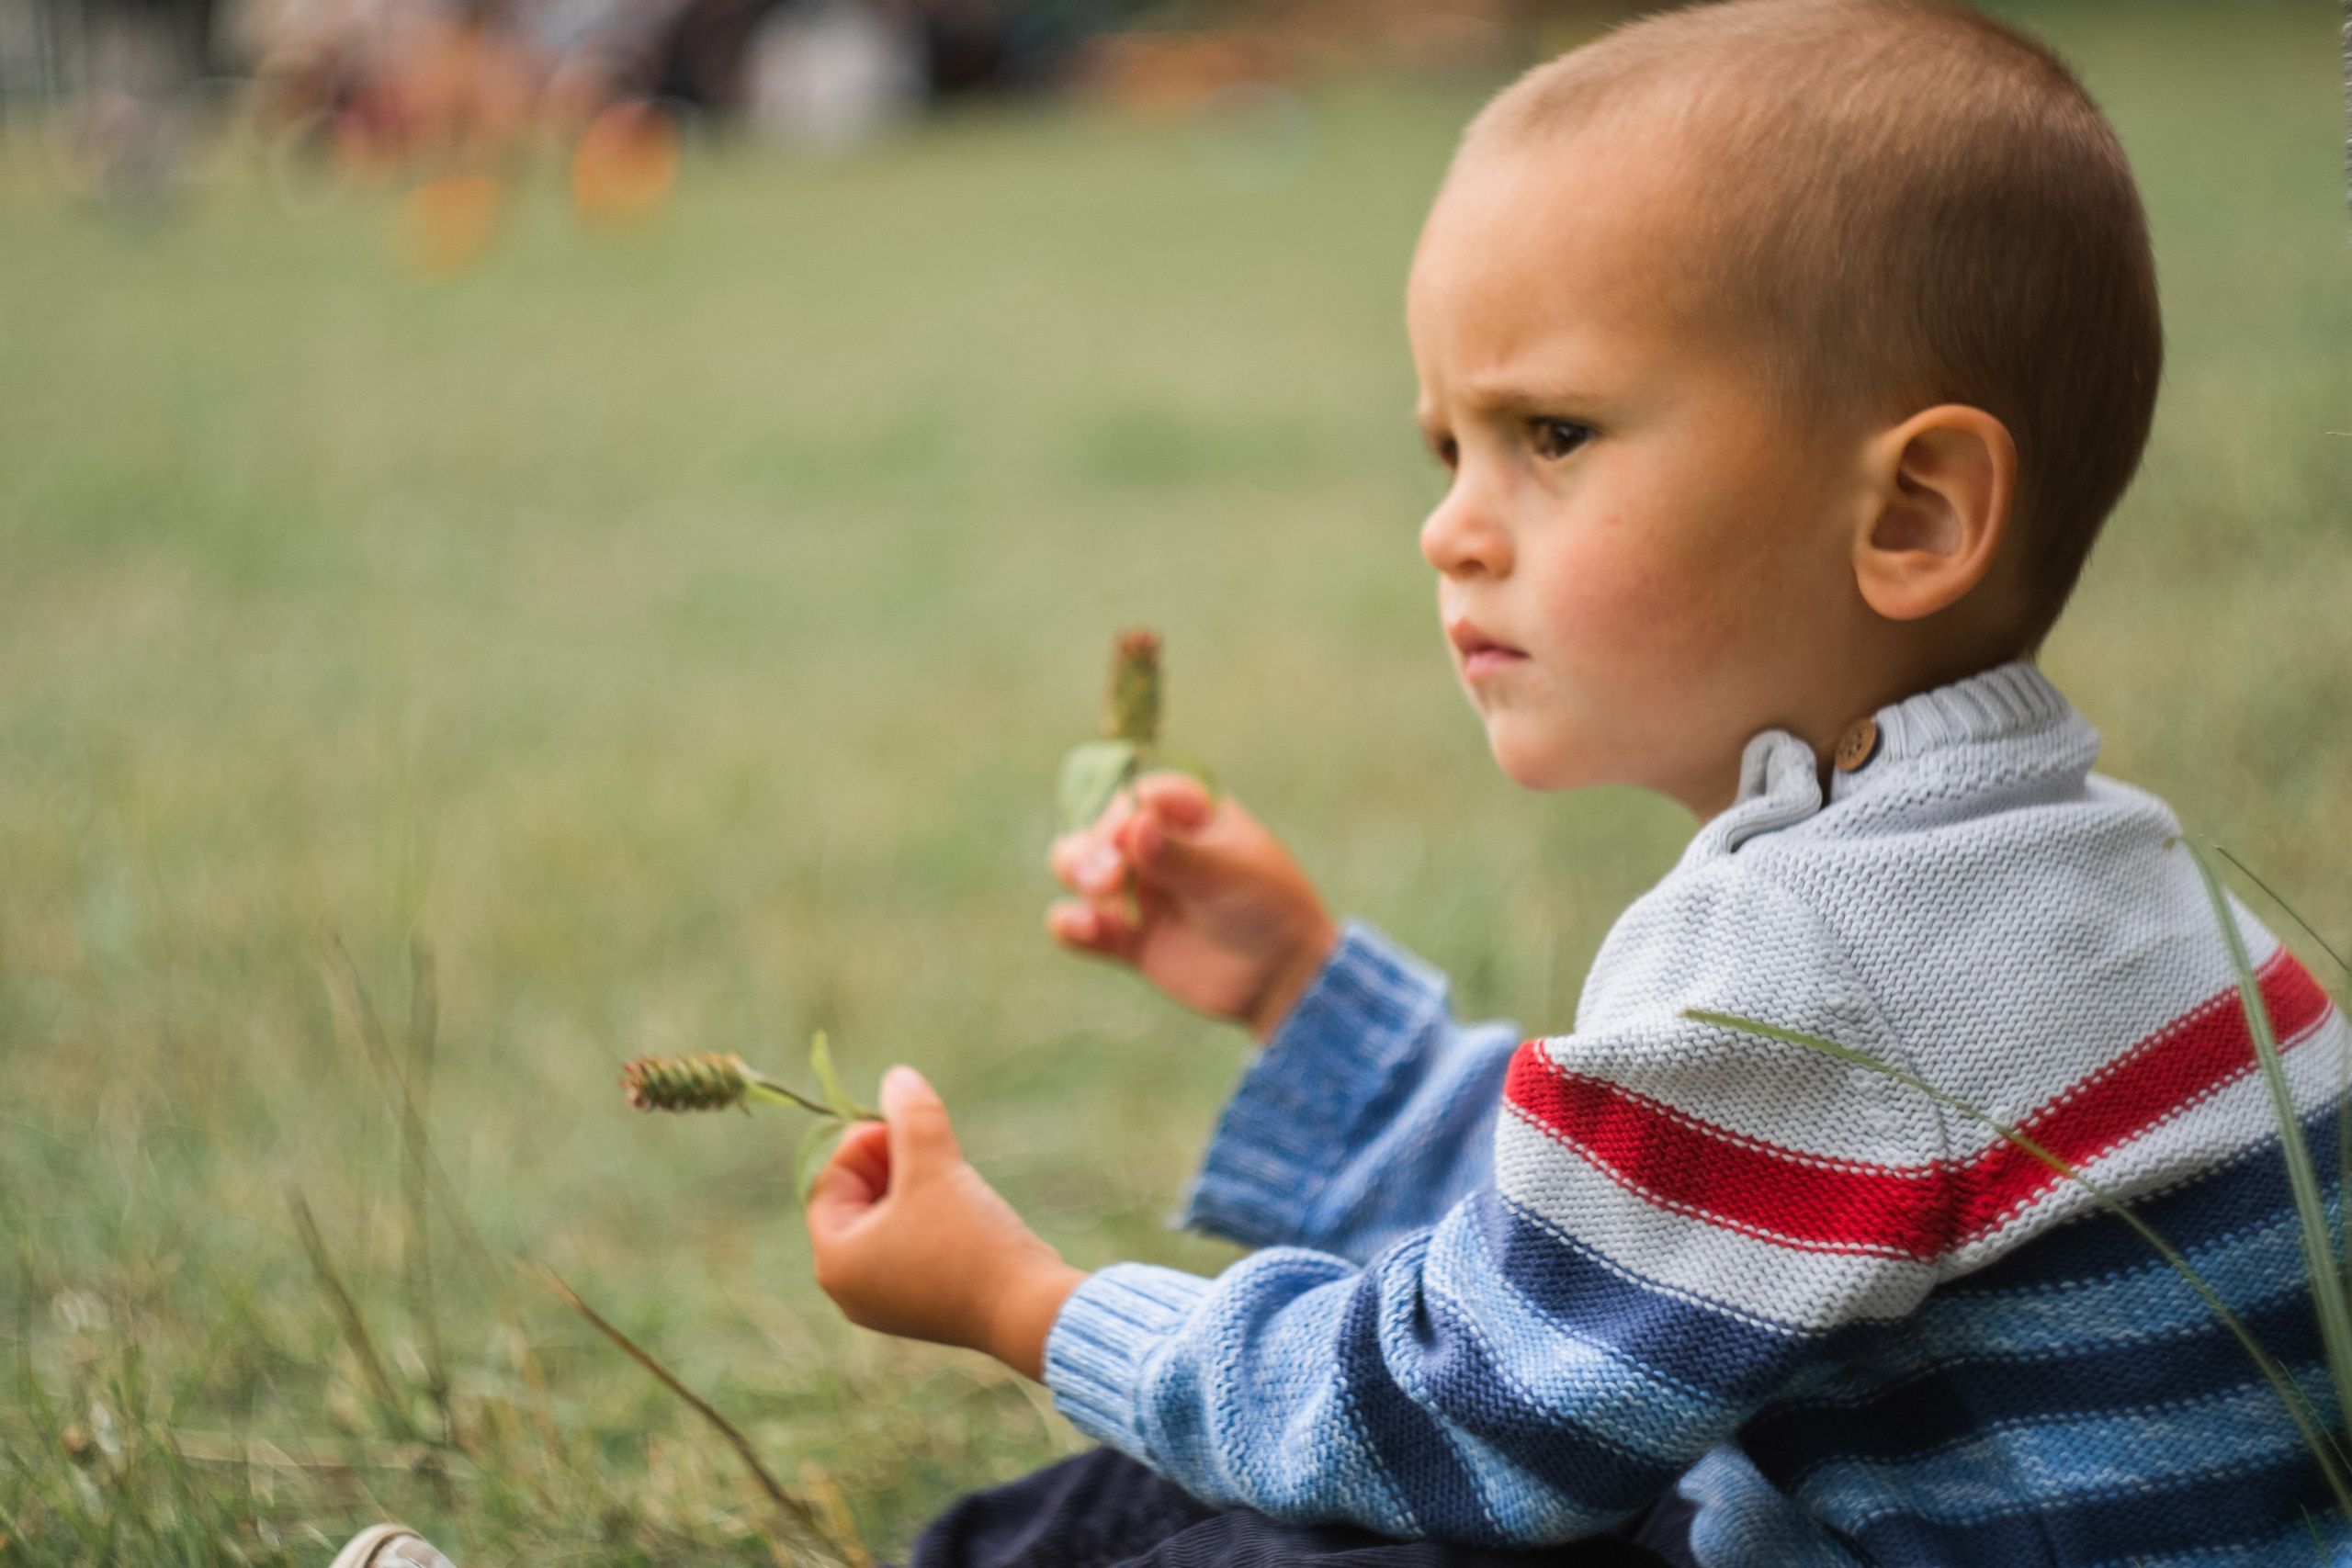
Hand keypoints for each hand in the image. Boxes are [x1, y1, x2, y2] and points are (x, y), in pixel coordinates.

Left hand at [806, 1067, 1086, 1381]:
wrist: (1028, 1310)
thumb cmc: (970, 1240)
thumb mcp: (935, 1165)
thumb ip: (911, 1114)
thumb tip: (897, 1076)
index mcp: (834, 1260)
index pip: (831, 1178)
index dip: (867, 1141)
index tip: (908, 1127)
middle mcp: (848, 1289)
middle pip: (856, 1200)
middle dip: (891, 1163)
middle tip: (929, 1144)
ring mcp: (884, 1303)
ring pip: (885, 1221)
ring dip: (912, 1186)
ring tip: (948, 1172)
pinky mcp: (920, 1306)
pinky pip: (908, 1246)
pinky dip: (927, 1217)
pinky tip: (961, 1205)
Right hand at [1048, 773, 1338, 1040]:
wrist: (1282, 976)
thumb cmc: (1269, 907)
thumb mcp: (1230, 875)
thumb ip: (1178, 855)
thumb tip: (1133, 826)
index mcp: (1186, 811)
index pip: (1135, 796)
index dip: (1120, 815)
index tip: (1125, 841)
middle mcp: (1151, 843)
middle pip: (1095, 828)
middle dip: (1091, 849)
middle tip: (1108, 878)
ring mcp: (1134, 887)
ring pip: (1076, 866)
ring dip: (1076, 873)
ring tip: (1100, 895)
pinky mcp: (1121, 934)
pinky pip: (1076, 923)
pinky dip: (1070, 924)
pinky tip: (1085, 929)